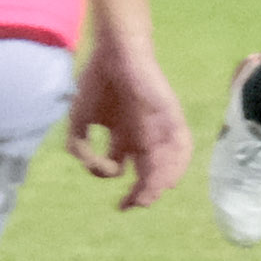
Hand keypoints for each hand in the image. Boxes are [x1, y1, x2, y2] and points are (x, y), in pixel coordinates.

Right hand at [66, 35, 189, 208]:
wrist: (115, 55)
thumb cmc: (96, 83)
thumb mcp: (79, 121)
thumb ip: (80, 147)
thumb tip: (96, 168)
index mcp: (123, 137)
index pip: (126, 170)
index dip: (124, 191)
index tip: (117, 205)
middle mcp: (144, 137)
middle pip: (149, 173)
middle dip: (142, 194)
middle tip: (131, 206)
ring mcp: (160, 129)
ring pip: (167, 164)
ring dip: (159, 183)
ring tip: (147, 196)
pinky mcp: (172, 118)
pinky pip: (182, 145)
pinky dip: (177, 164)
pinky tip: (167, 178)